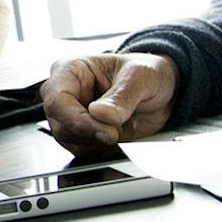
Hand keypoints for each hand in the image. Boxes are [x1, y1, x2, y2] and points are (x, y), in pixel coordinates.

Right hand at [41, 53, 177, 152]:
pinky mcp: (82, 134)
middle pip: (60, 124)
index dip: (78, 120)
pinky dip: (104, 149)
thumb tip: (99, 113)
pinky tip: (121, 134)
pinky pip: (84, 150)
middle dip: (91, 133)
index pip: (57, 100)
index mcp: (71, 70)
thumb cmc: (148, 74)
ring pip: (70, 141)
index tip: (107, 131)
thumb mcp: (141, 77)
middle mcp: (66, 94)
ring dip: (99, 142)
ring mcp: (71, 116)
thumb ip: (122, 96)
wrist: (164, 92)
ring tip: (123, 126)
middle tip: (118, 132)